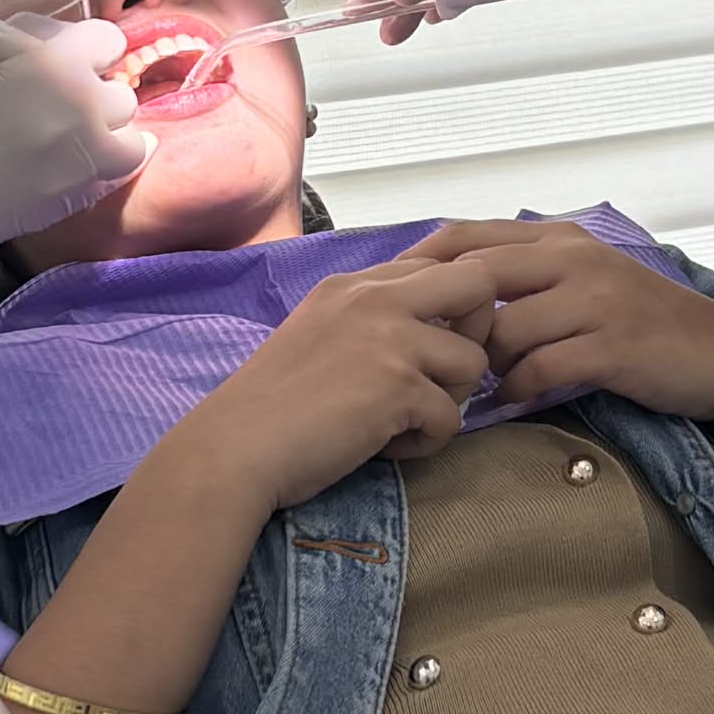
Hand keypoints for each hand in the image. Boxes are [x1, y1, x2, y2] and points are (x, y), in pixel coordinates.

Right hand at [0, 0, 144, 273]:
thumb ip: (32, 44)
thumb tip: (65, 42)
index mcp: (51, 63)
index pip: (108, 40)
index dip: (90, 52)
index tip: (77, 61)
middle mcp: (77, 109)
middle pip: (121, 95)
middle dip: (95, 98)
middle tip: (61, 107)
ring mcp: (79, 160)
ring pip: (128, 143)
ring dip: (102, 139)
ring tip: (62, 143)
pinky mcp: (71, 201)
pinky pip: (108, 181)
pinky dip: (94, 173)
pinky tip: (63, 168)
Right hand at [169, 250, 505, 513]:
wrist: (235, 447)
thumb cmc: (269, 406)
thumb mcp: (316, 334)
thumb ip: (365, 322)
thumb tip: (421, 334)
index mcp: (352, 284)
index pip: (436, 266)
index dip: (451, 310)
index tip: (427, 352)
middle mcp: (375, 298)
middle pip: (479, 283)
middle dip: (478, 333)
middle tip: (443, 376)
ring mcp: (390, 338)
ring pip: (475, 360)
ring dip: (449, 401)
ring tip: (403, 423)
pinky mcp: (399, 385)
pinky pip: (451, 418)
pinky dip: (425, 443)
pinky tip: (385, 448)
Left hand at [407, 221, 713, 425]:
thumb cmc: (644, 324)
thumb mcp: (585, 283)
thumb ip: (527, 280)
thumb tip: (452, 300)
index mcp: (559, 239)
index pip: (465, 236)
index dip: (417, 266)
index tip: (389, 301)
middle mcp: (573, 259)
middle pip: (473, 278)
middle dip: (442, 322)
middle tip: (423, 356)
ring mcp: (594, 300)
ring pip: (501, 330)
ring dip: (478, 366)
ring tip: (471, 387)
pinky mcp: (611, 346)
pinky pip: (537, 369)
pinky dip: (513, 390)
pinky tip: (508, 403)